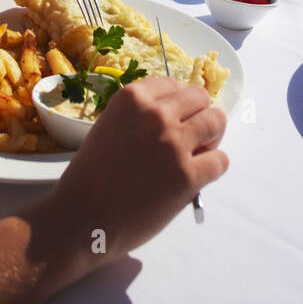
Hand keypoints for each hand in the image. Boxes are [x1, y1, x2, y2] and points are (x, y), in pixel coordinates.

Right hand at [40, 77, 227, 269]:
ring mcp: (174, 144)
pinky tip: (197, 178)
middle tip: (191, 137)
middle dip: (198, 115)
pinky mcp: (188, 176)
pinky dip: (213, 168)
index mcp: (132, 98)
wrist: (82, 219)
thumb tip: (177, 117)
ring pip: (216, 122)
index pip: (173, 84)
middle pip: (200, 97)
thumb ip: (139, 117)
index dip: (176, 104)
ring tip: (198, 154)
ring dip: (211, 137)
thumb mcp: (109, 127)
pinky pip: (221, 161)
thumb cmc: (91, 177)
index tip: (173, 120)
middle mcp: (156, 114)